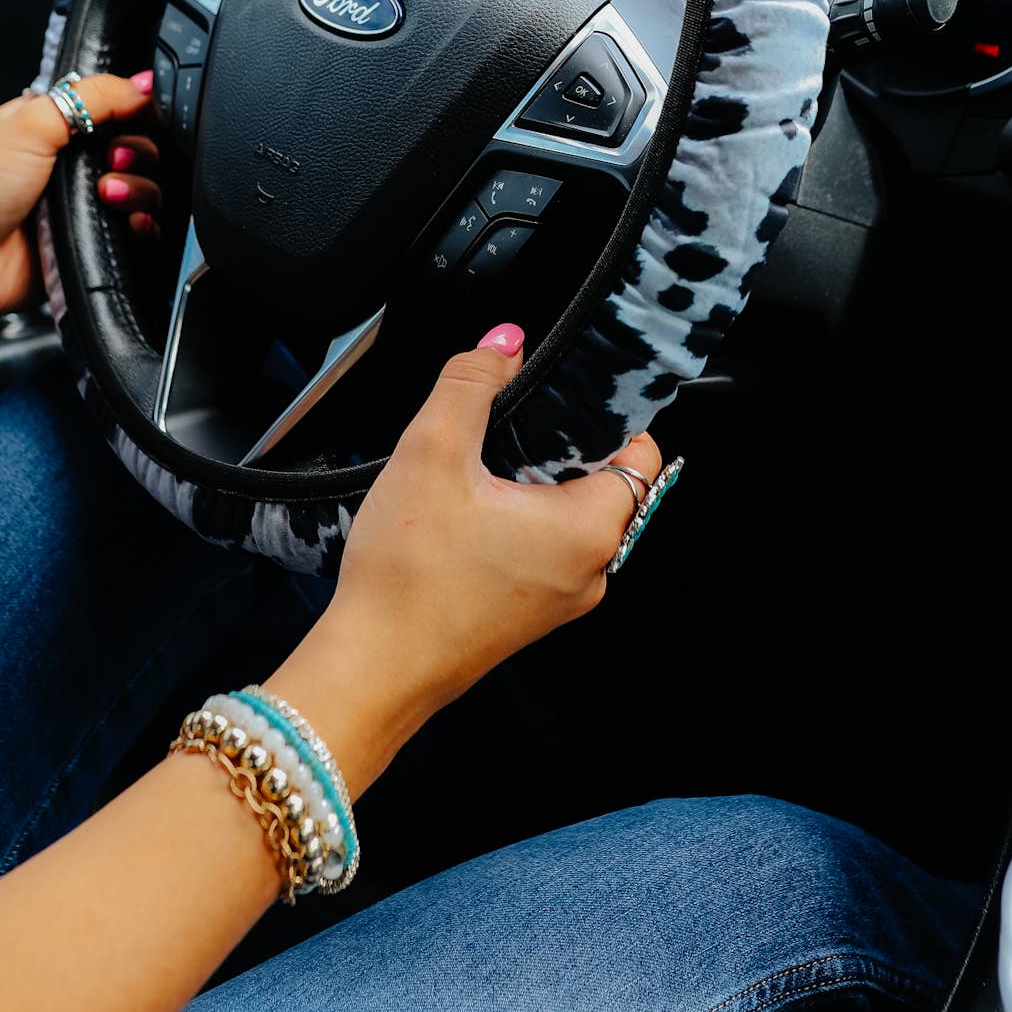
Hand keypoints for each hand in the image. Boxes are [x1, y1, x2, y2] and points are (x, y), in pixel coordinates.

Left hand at [0, 70, 156, 328]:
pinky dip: (142, 226)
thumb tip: (143, 83)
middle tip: (111, 164)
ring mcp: (82, 203)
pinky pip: (138, 231)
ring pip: (143, 188)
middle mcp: (70, 162)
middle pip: (137, 147)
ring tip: (107, 196)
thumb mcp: (29, 124)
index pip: (116, 106)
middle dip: (137, 154)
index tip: (139, 120)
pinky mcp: (89, 240)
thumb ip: (90, 97)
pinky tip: (127, 222)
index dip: (135, 111)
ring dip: (138, 190)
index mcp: (53, 123)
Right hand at [265, 325, 663, 791]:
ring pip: (572, 515)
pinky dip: (519, 518)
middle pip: (607, 481)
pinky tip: (469, 510)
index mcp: (589, 531)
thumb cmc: (407, 579)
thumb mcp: (432, 453)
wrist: (371, 670)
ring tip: (481, 466)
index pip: (640, 452)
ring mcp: (562, 599)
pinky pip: (545, 547)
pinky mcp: (529, 613)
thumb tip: (504, 341)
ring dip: (536, 481)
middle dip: (564, 442)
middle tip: (512, 418)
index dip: (609, 409)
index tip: (570, 385)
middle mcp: (591, 572)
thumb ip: (471, 383)